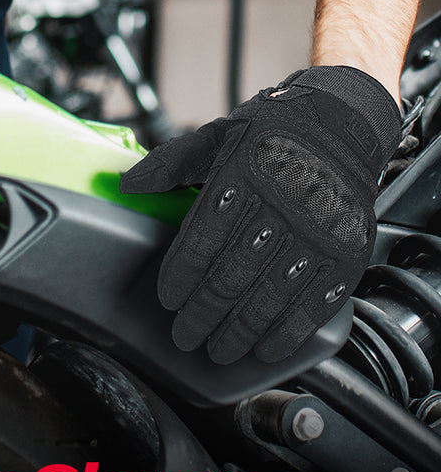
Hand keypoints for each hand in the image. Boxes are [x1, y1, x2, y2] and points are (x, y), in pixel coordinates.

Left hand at [119, 66, 400, 363]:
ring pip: (269, 298)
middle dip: (203, 315)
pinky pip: (313, 303)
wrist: (343, 122)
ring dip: (240, 331)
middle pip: (231, 277)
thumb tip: (125, 185)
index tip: (168, 298)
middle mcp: (279, 208)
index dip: (180, 276)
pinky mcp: (346, 253)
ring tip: (220, 349)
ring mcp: (316, 234)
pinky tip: (267, 346)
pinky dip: (288, 331)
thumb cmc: (273, 130)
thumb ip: (170, 164)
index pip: (201, 241)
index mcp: (241, 177)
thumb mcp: (216, 135)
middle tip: (186, 335)